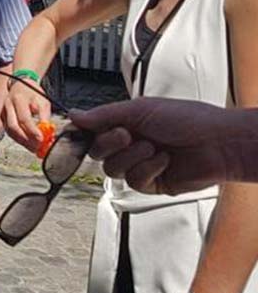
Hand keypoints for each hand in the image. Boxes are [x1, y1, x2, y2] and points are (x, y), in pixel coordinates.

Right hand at [3, 76, 51, 151]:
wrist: (21, 84)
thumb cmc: (32, 92)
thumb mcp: (43, 101)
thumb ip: (44, 116)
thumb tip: (46, 131)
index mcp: (18, 99)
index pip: (24, 118)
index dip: (32, 131)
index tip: (41, 139)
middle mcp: (8, 105)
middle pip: (14, 127)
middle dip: (26, 139)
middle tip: (37, 146)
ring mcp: (3, 112)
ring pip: (10, 131)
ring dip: (22, 141)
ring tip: (33, 147)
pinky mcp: (2, 117)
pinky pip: (9, 131)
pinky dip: (18, 139)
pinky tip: (27, 143)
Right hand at [70, 98, 238, 194]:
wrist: (218, 143)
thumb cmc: (188, 119)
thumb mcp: (141, 109)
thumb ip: (104, 114)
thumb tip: (74, 116)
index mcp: (126, 123)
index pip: (92, 131)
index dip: (83, 134)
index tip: (77, 132)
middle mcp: (130, 144)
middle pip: (97, 152)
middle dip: (110, 143)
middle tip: (127, 134)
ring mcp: (139, 164)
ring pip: (113, 169)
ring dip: (132, 156)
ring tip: (155, 147)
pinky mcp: (151, 183)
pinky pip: (133, 181)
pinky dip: (147, 168)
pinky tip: (165, 160)